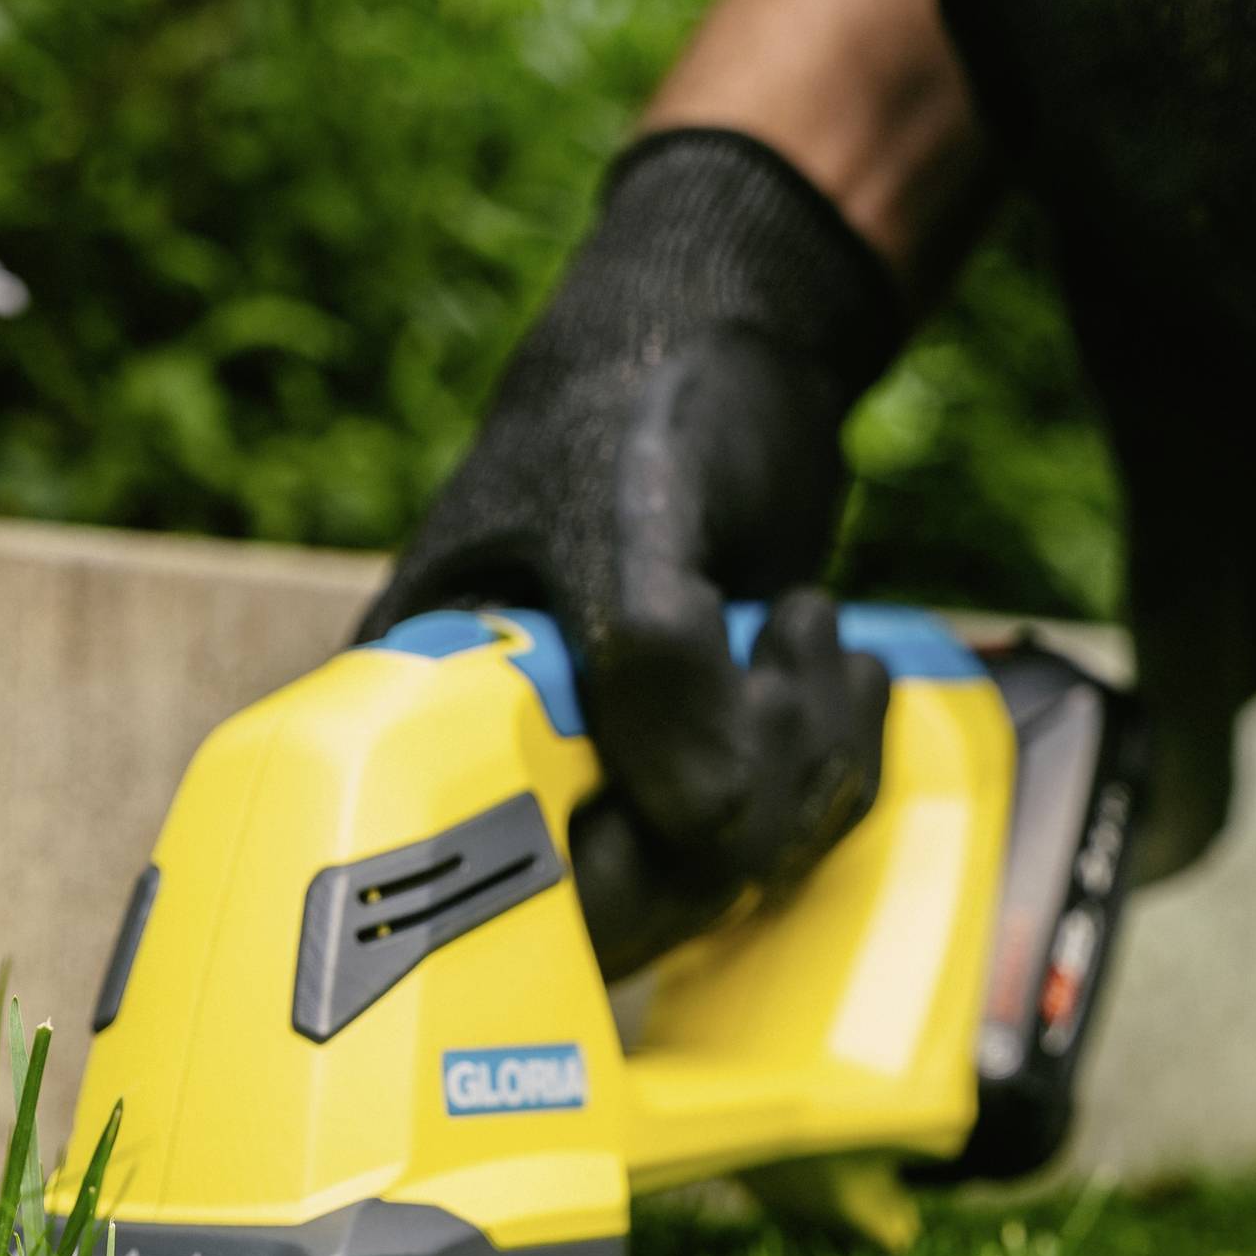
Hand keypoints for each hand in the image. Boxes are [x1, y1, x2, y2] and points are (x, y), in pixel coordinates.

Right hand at [359, 129, 899, 975]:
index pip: (486, 885)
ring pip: (711, 883)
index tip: (699, 779)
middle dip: (733, 808)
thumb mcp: (632, 505)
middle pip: (616, 910)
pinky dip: (834, 769)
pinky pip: (774, 849)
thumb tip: (702, 826)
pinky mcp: (697, 786)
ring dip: (801, 769)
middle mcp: (501, 772)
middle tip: (784, 665)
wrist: (738, 345)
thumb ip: (651, 661)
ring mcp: (606, 789)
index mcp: (419, 713)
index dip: (607, 868)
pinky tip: (835, 669)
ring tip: (811, 629)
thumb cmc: (647, 397)